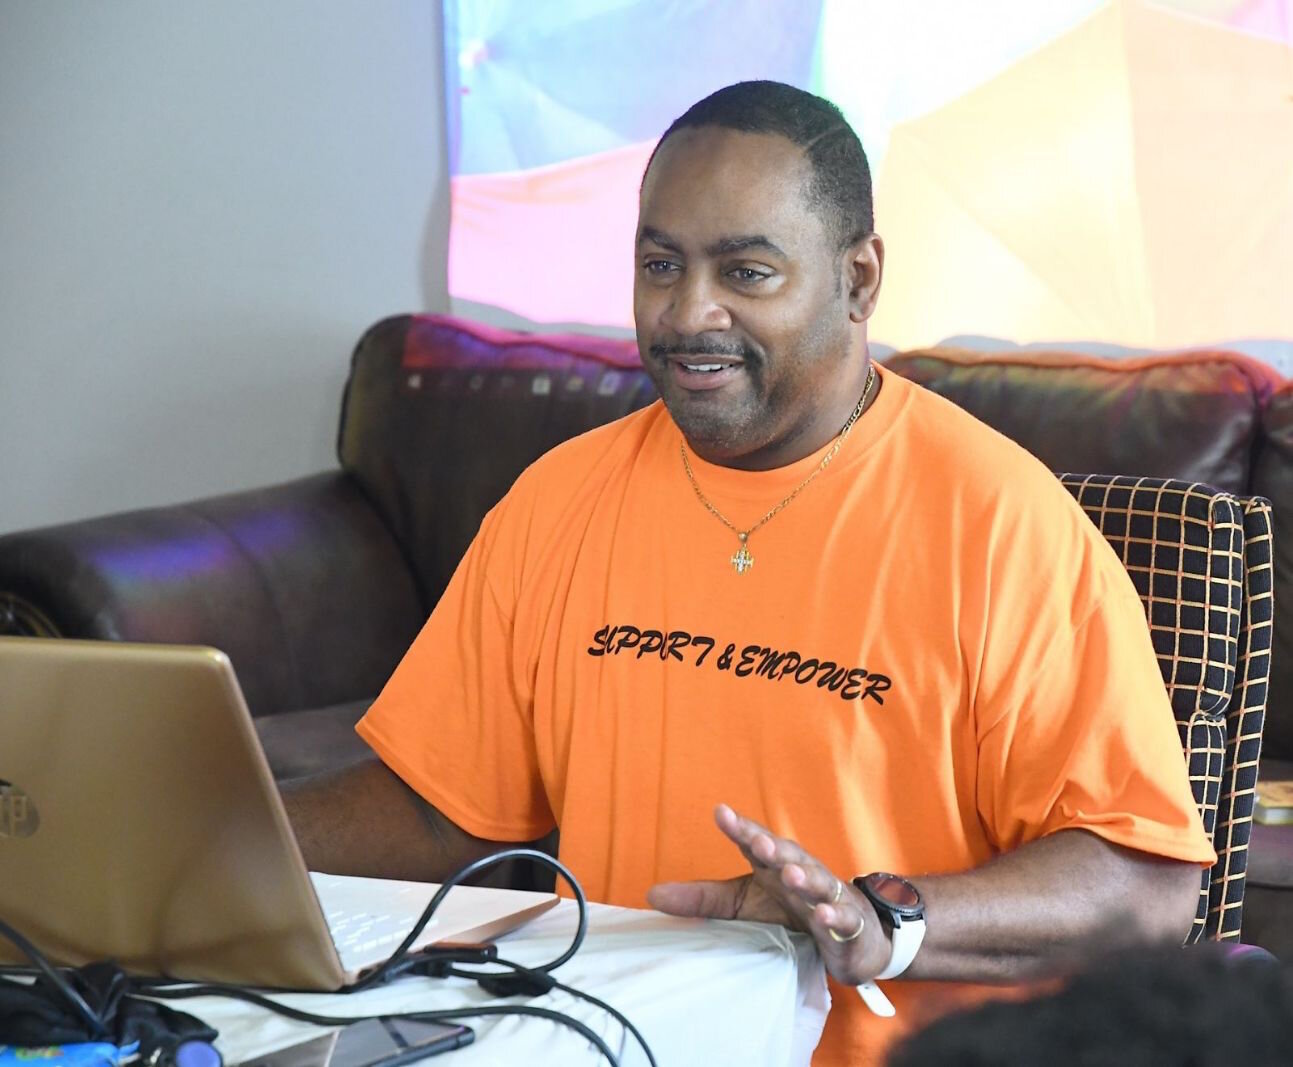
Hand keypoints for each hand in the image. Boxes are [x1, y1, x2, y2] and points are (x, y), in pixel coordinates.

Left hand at [646, 803, 891, 985]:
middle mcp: (801, 872)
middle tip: (757, 842)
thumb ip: (702, 898)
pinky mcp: (848, 924)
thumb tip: (650, 894)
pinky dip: (835, 916)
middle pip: (788, 856)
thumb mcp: (743, 903)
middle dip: (774, 848)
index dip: (739, 828)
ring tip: (790, 875)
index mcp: (773, 865)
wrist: (851, 934)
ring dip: (805, 878)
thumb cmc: (790, 910)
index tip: (719, 812)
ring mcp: (827, 896)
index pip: (754, 842)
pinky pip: (843, 918)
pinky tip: (824, 915)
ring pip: (818, 883)